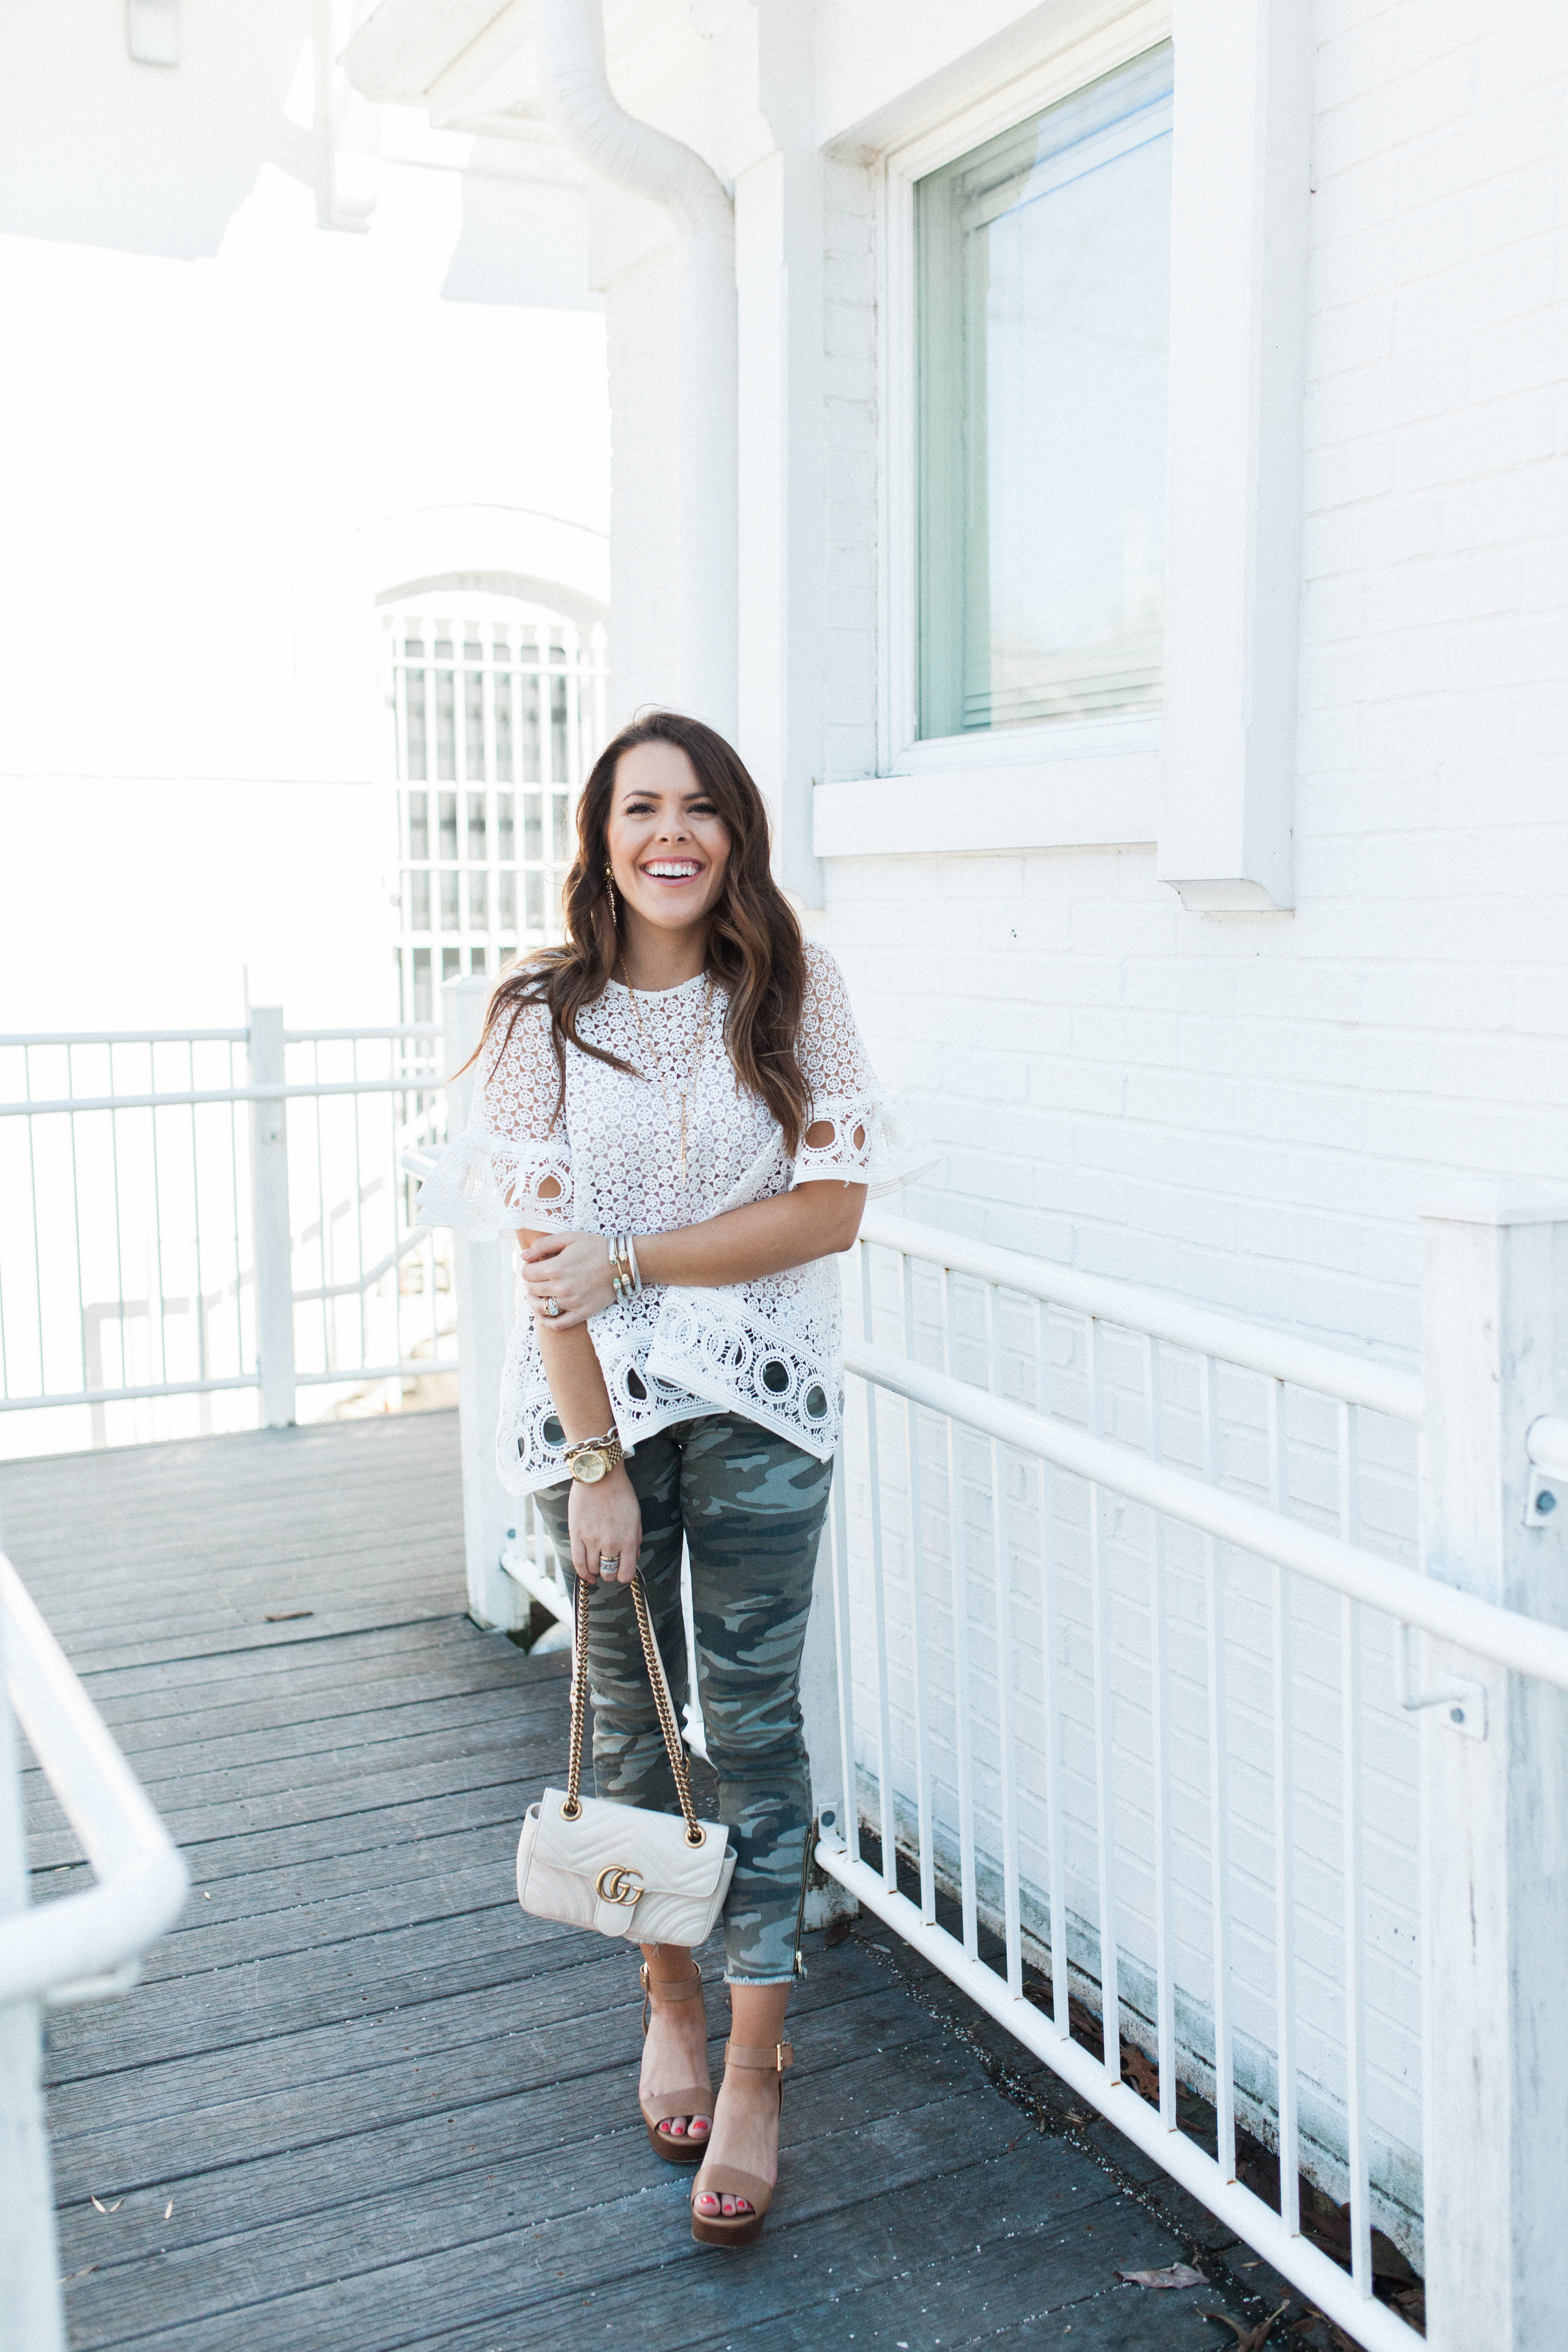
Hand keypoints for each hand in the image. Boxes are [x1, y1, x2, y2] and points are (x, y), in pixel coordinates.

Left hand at [519, 1232, 617, 1328]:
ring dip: (534, 1300)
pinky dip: (546, 1322)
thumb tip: (523, 1256)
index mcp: (556, 1268)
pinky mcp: (582, 1313)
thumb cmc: (596, 1247)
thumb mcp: (569, 1237)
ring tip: (537, 1294)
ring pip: (541, 1308)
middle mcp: (561, 1288)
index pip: (527, 1274)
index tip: (534, 1265)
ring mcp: (571, 1303)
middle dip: (530, 1282)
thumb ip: (543, 1245)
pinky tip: (543, 1314)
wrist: (624, 1263)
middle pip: (531, 1290)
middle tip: (538, 1277)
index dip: (527, 1268)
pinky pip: (557, 1324)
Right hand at [567, 1465, 641, 1586]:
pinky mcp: (577, 1534)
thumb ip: (636, 1540)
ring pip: (592, 1569)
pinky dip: (582, 1572)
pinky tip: (586, 1574)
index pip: (626, 1573)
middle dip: (609, 1574)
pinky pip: (577, 1561)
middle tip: (608, 1567)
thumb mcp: (636, 1517)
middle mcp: (611, 1543)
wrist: (600, 1476)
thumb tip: (634, 1557)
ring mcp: (592, 1540)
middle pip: (608, 1573)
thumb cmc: (621, 1493)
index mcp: (628, 1540)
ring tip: (597, 1566)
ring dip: (595, 1571)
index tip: (621, 1572)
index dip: (623, 1576)